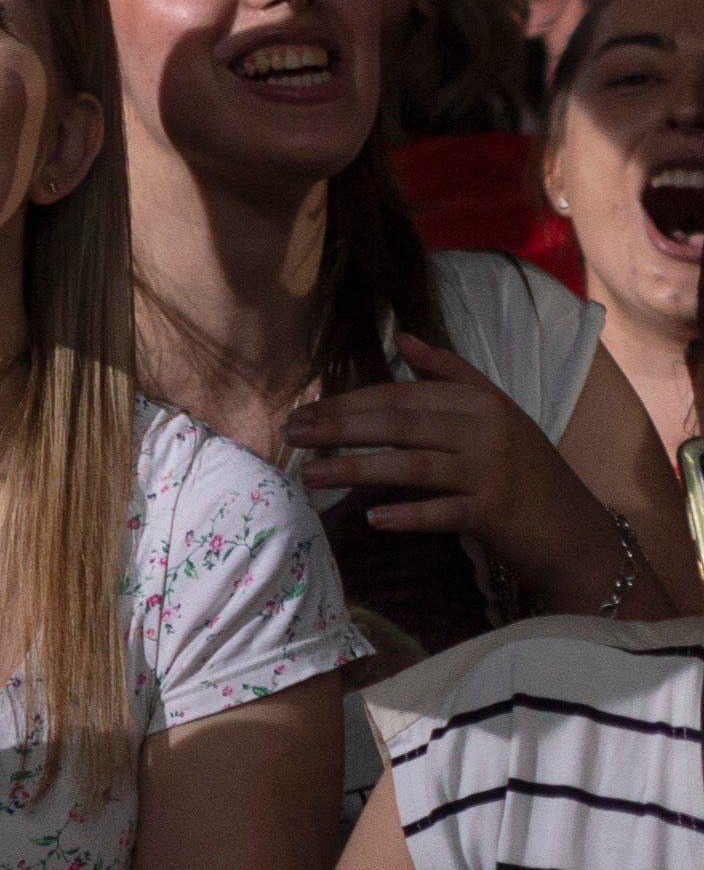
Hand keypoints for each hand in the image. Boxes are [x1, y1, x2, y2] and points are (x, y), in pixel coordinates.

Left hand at [283, 332, 622, 605]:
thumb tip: (404, 339)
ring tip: (310, 475)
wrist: (576, 530)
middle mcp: (487, 431)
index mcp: (480, 402)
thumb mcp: (495, 413)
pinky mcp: (496, 514)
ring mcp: (492, 473)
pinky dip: (407, 514)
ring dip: (356, 468)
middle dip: (339, 427)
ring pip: (412, 465)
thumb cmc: (525, 469)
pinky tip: (372, 517)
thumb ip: (450, 374)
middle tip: (291, 435)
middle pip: (399, 423)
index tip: (303, 411)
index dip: (348, 402)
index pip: (401, 395)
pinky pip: (443, 512)